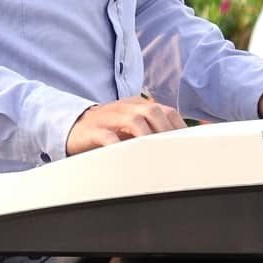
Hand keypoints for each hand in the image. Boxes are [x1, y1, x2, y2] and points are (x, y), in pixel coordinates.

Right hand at [66, 95, 184, 154]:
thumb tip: (182, 144)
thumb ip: (154, 129)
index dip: (179, 128)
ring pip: (134, 121)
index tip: (190, 146)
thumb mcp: (132, 125)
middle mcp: (124, 107)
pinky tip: (128, 157)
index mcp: (137, 104)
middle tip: (176, 152)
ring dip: (148, 137)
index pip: (166, 111)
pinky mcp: (92, 130)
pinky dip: (120, 146)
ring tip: (157, 154)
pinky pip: (108, 137)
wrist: (72, 127)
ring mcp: (108, 117)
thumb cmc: (108, 130)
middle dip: (167, 131)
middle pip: (153, 111)